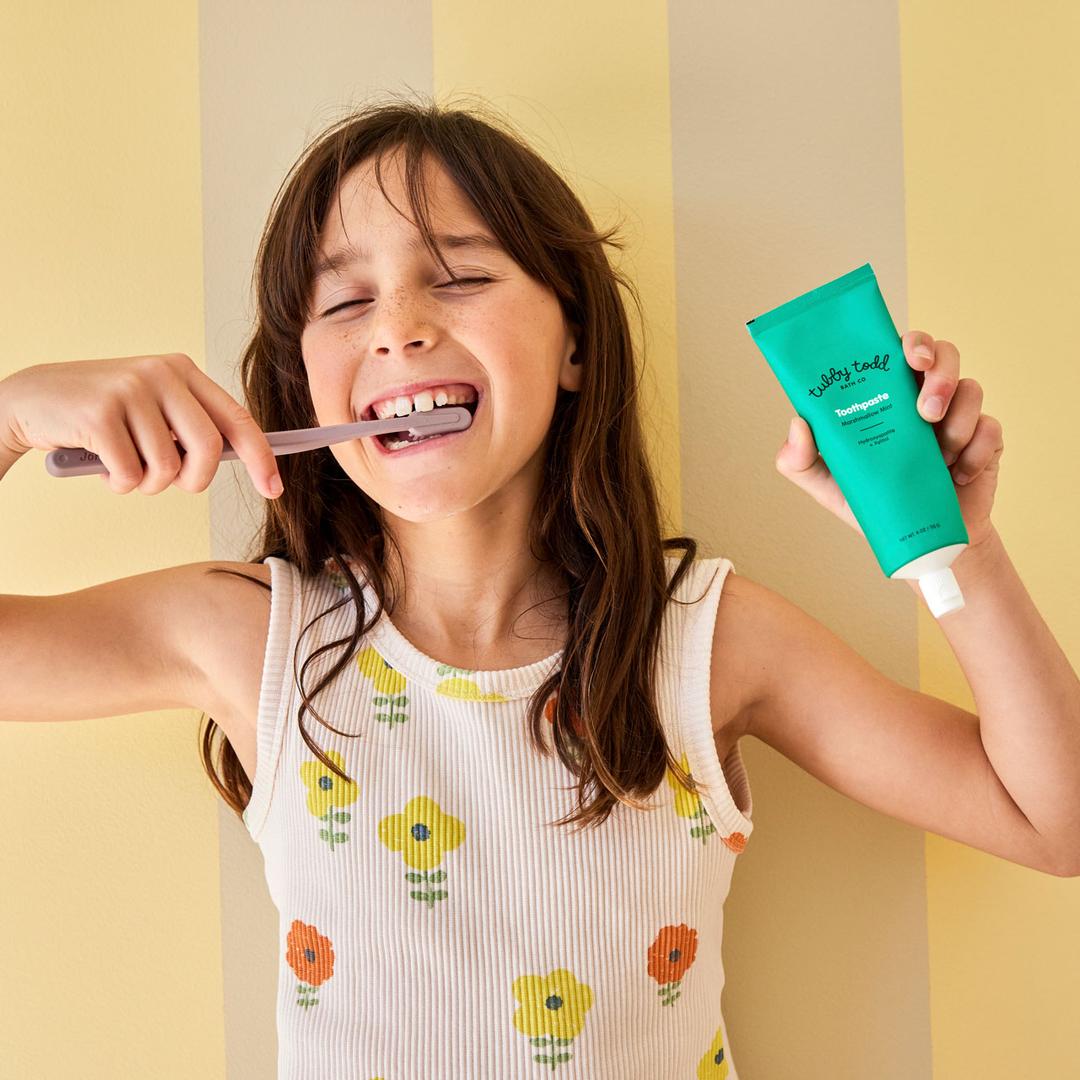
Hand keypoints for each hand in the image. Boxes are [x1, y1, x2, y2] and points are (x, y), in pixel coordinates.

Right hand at [0, 353, 283, 498]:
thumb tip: (247, 460)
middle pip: (210, 449)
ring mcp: (129, 390)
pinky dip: (120, 485)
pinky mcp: (99, 414)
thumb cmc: (103, 415)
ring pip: (168, 468)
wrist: (30, 400)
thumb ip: (193, 427)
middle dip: (195, 480)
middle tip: (170, 484)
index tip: (274, 489)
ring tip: (126, 469)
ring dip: (148, 485)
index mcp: (182, 371)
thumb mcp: (154, 409)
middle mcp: (161, 373)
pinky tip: (102, 468)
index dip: (261, 458)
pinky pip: (131, 475)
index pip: (237, 419)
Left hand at [774, 330, 1002, 551]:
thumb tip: (797, 424)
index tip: (910, 356)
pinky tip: (956, 475)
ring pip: (972, 389)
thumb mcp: (826, 485)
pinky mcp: (985, 442)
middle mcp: (923, 397)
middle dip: (940, 374)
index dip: (911, 343)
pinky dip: (975, 452)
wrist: (920, 543)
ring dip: (957, 420)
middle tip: (926, 410)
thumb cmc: (872, 502)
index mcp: (887, 396)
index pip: (900, 350)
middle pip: (944, 355)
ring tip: (940, 454)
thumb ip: (798, 460)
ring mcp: (958, 417)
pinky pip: (991, 430)